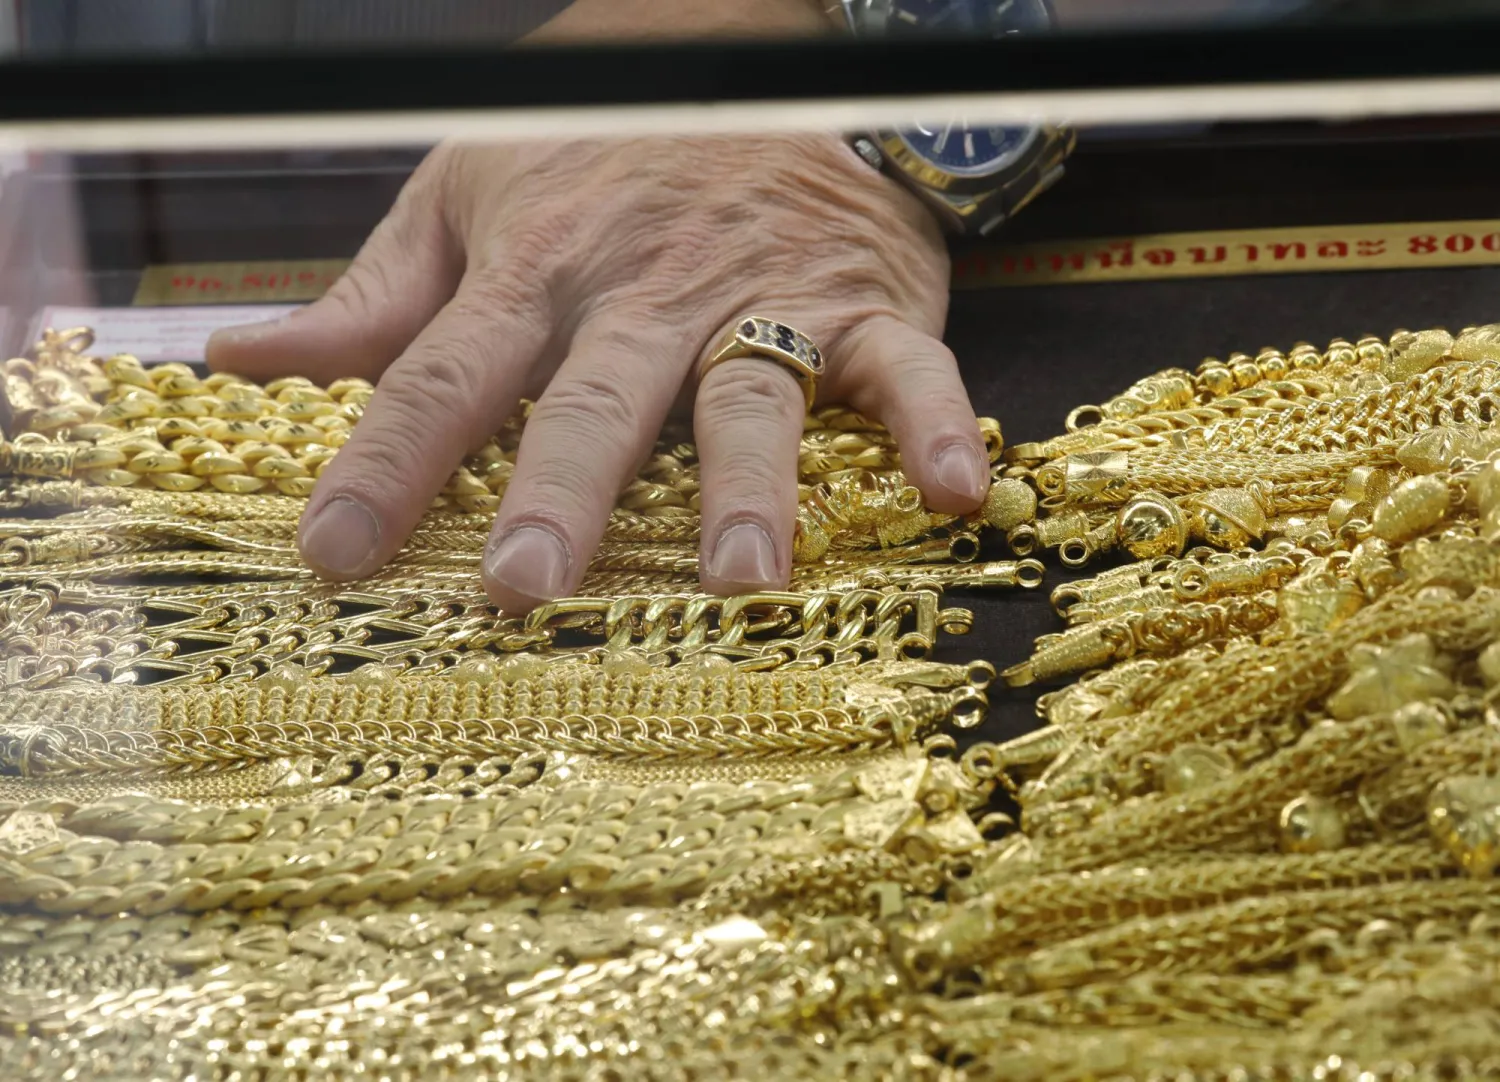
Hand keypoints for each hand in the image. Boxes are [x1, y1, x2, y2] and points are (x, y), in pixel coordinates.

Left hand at [206, 135, 988, 611]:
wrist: (755, 46)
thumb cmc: (598, 145)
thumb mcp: (467, 188)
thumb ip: (372, 293)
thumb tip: (243, 359)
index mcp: (536, 266)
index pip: (445, 371)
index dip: (386, 461)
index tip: (333, 554)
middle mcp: (642, 291)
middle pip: (595, 399)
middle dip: (560, 492)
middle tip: (524, 587)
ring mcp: (759, 292)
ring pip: (748, 390)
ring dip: (746, 485)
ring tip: (737, 579)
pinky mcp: (862, 300)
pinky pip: (907, 367)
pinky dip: (934, 424)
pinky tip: (957, 494)